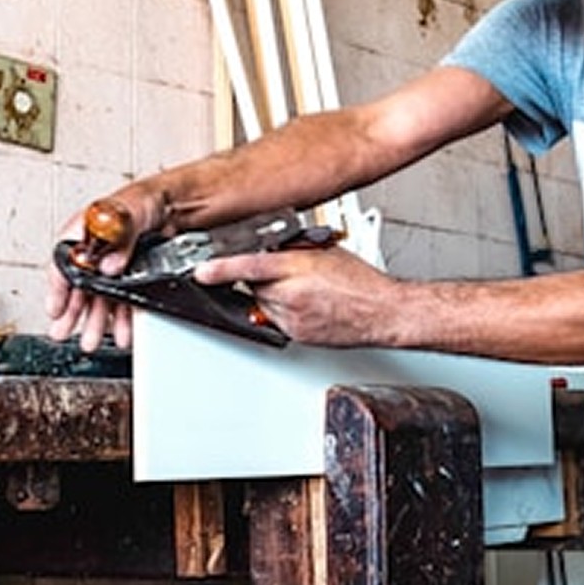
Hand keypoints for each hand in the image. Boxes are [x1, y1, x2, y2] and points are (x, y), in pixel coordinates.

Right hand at [46, 194, 148, 350]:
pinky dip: (121, 318)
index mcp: (85, 231)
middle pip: (78, 286)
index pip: (63, 262)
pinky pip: (122, 300)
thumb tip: (109, 264)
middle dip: (72, 313)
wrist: (175, 204)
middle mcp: (94, 250)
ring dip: (95, 321)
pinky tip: (121, 331)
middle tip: (63, 332)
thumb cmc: (146, 199)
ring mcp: (111, 265)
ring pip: (99, 298)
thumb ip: (119, 238)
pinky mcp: (129, 275)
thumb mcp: (129, 212)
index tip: (55, 309)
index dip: (58, 287)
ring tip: (90, 340)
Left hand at [193, 245, 400, 347]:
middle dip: (262, 278)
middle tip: (287, 274)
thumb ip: (293, 250)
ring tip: (303, 291)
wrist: (382, 313)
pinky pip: (275, 320)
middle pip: (253, 285)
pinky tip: (307, 306)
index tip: (201, 272)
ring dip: (273, 296)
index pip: (249, 266)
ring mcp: (292, 319)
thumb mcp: (325, 252)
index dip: (220, 269)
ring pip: (262, 303)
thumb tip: (271, 248)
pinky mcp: (295, 336)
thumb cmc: (362, 283)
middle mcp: (290, 295)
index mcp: (297, 269)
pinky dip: (283, 312)